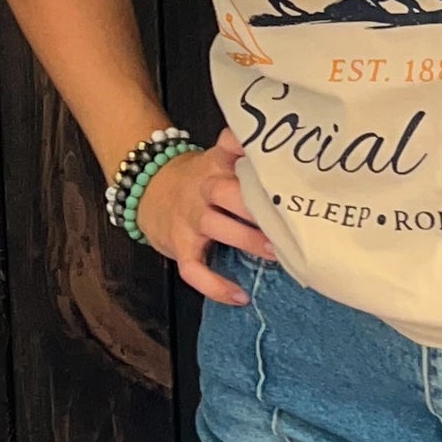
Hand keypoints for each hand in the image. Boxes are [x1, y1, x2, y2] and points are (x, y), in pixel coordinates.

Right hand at [132, 129, 279, 303]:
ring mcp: (189, 217)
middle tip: (289, 219)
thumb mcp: (217, 160)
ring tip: (277, 253)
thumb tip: (294, 162)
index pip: (228, 145)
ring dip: (247, 240)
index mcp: (215, 163)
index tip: (270, 154)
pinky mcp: (179, 245)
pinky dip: (215, 286)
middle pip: (225, 190)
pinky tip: (240, 296)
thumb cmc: (198, 179)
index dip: (244, 146)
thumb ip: (246, 159)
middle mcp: (202, 187)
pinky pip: (194, 269)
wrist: (147, 190)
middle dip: (256, 205)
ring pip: (215, 227)